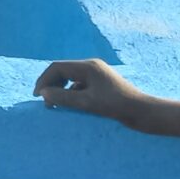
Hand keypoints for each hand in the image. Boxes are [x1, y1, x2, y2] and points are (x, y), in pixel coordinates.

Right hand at [33, 58, 157, 125]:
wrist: (143, 112)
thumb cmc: (116, 105)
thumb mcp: (87, 102)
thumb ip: (63, 97)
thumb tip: (43, 93)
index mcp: (88, 66)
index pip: (57, 68)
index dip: (44, 80)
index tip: (37, 96)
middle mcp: (91, 67)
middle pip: (62, 71)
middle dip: (51, 85)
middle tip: (45, 102)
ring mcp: (96, 76)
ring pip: (70, 79)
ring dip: (60, 90)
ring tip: (55, 105)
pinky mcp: (101, 85)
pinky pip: (79, 86)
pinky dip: (71, 94)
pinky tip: (72, 106)